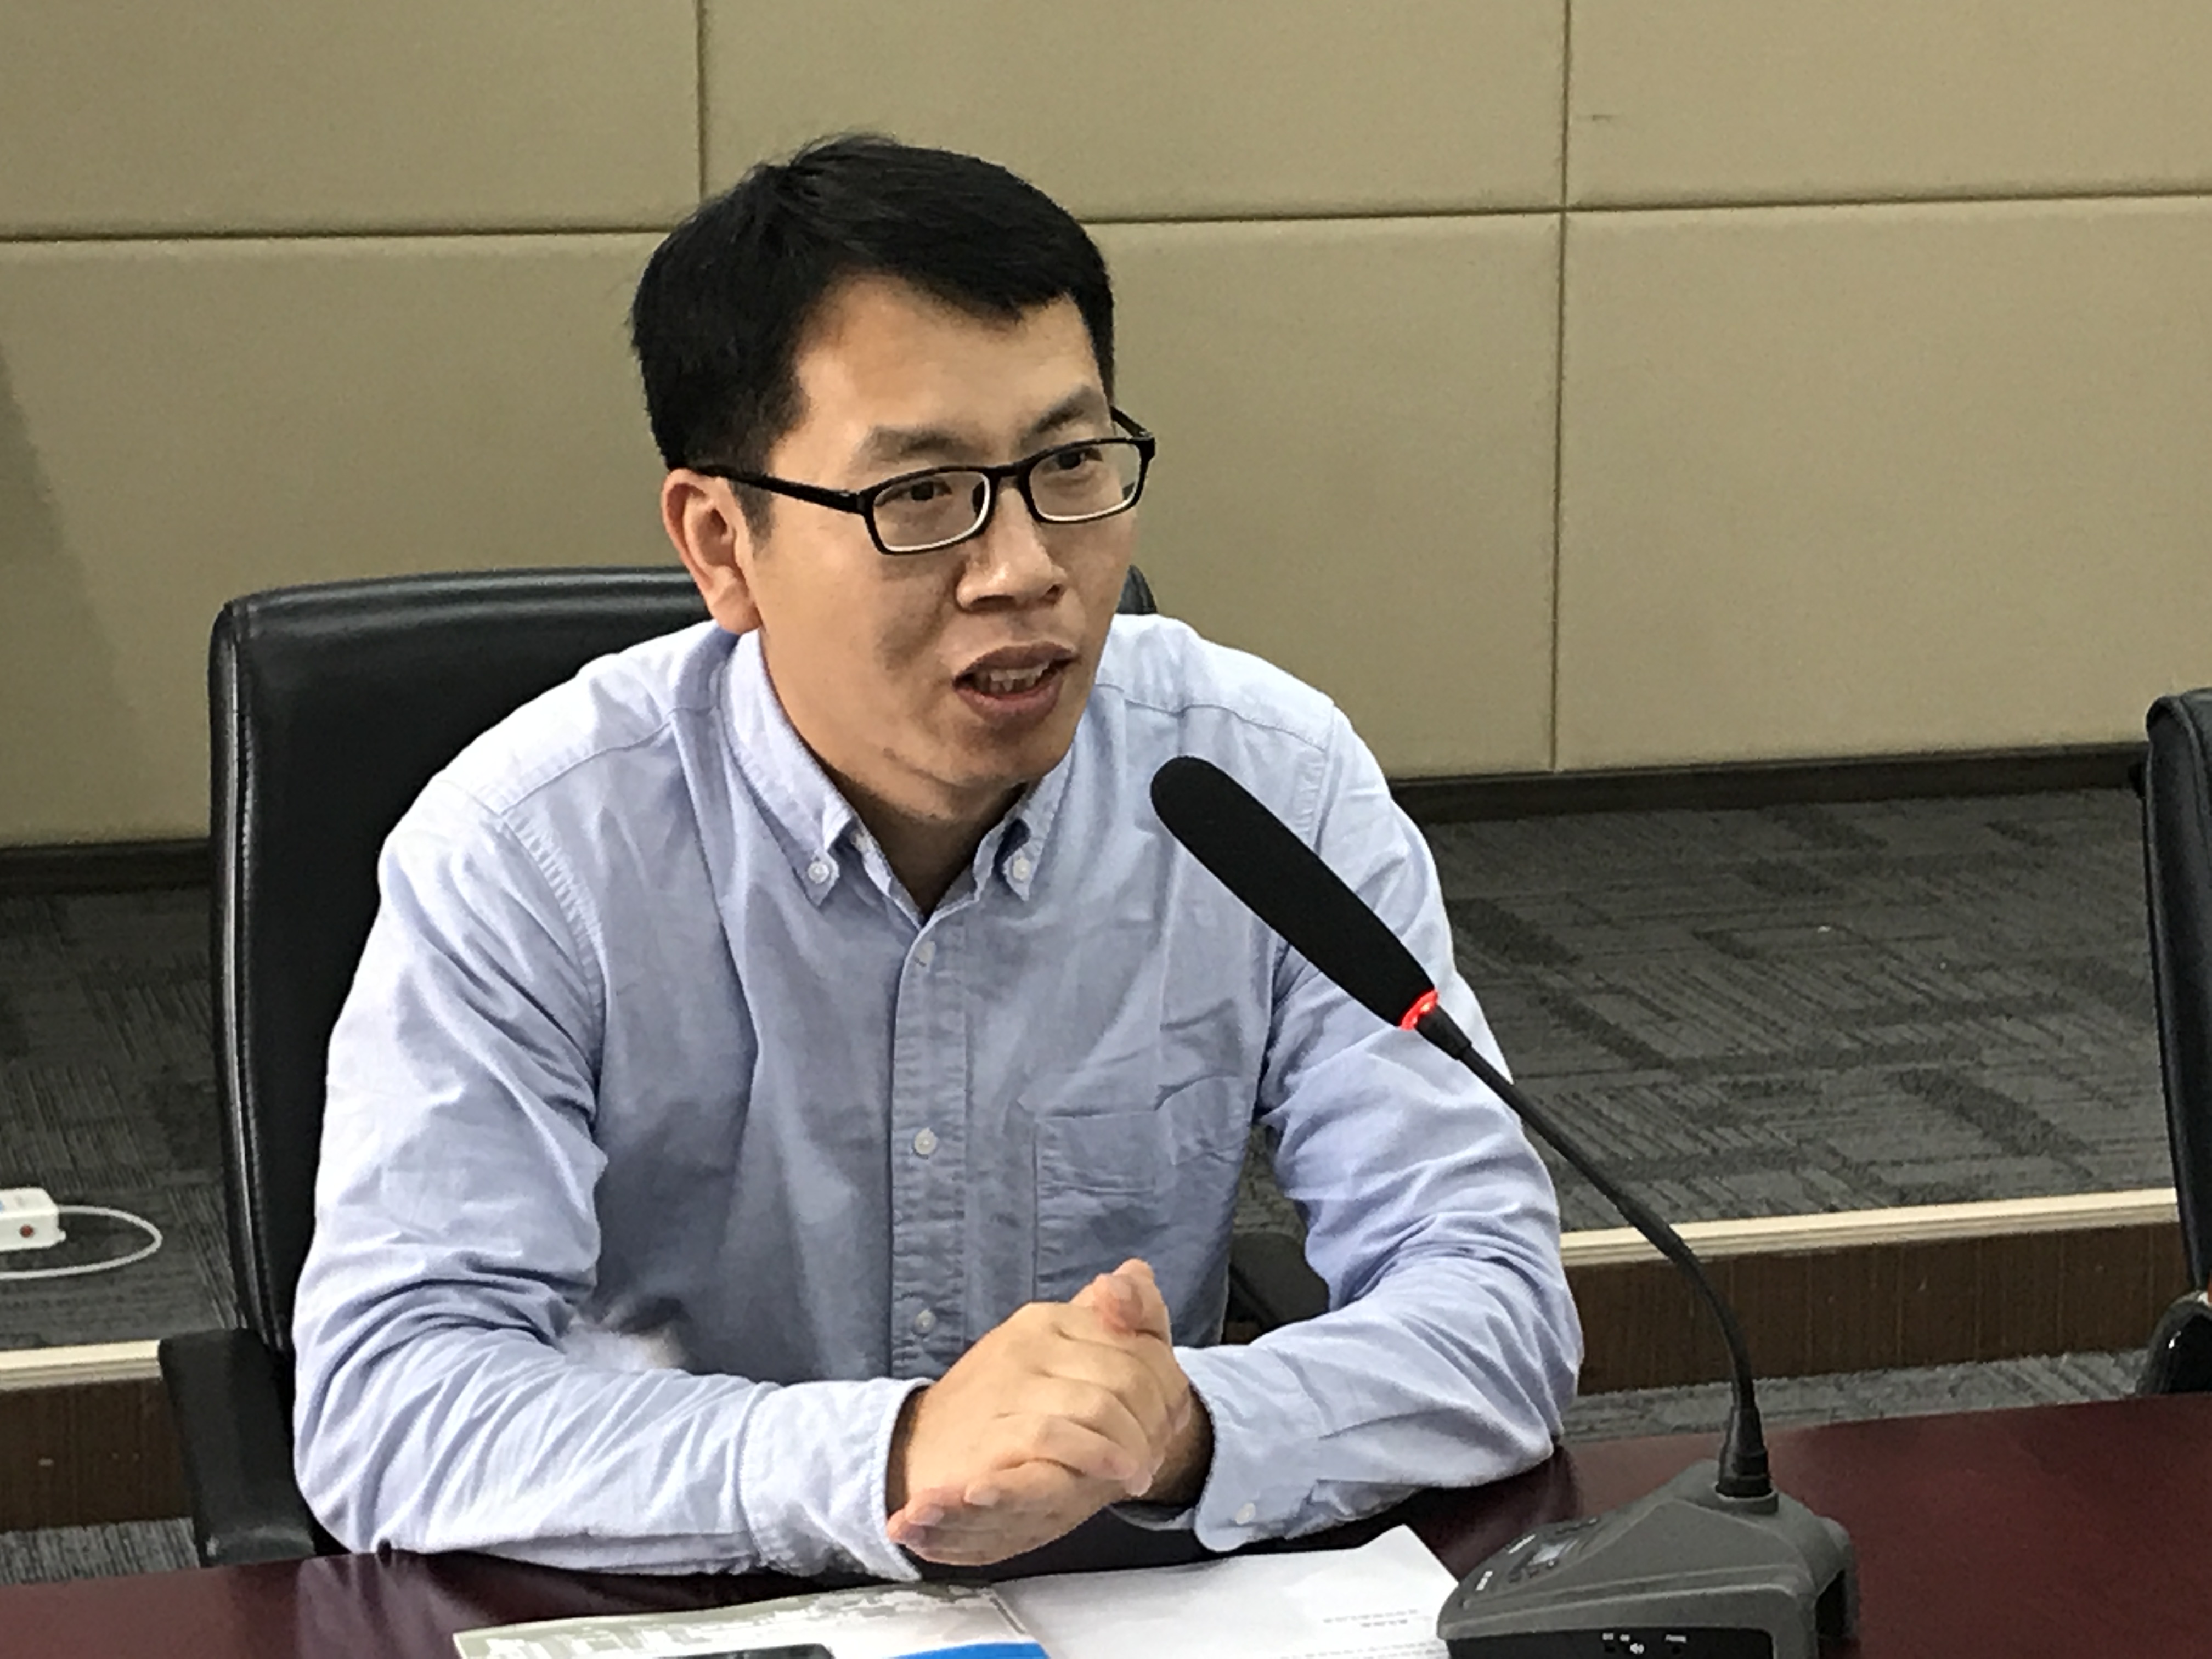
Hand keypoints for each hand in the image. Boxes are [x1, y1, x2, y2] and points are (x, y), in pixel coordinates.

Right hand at [886, 1259, 1209, 1564]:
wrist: (921, 1454)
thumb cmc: (1002, 1414)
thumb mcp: (1063, 1366)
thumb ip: (1109, 1320)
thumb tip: (1136, 1271)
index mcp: (1049, 1320)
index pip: (1138, 1342)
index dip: (1168, 1388)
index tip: (1170, 1423)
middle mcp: (1028, 1342)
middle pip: (1127, 1375)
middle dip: (1155, 1422)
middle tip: (1157, 1454)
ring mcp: (1007, 1385)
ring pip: (1098, 1405)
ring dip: (1131, 1447)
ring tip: (1137, 1473)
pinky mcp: (990, 1432)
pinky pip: (1057, 1438)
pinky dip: (1097, 1458)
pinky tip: (1113, 1477)